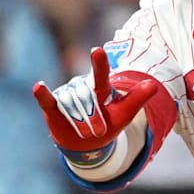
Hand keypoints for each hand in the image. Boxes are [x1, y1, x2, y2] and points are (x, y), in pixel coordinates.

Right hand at [32, 47, 157, 155]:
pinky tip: (39, 86)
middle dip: (93, 118)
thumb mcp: (125, 113)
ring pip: (72, 104)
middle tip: (98, 131)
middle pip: (86, 98)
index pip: (101, 74)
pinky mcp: (52, 107)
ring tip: (84, 131)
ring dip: (80, 122)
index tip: (97, 51)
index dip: (99, 63)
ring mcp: (66, 95)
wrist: (88, 143)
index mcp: (101, 88)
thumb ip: (137, 99)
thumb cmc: (108, 123)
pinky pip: (47, 100)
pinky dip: (43, 94)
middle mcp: (82, 87)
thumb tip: (154, 85)